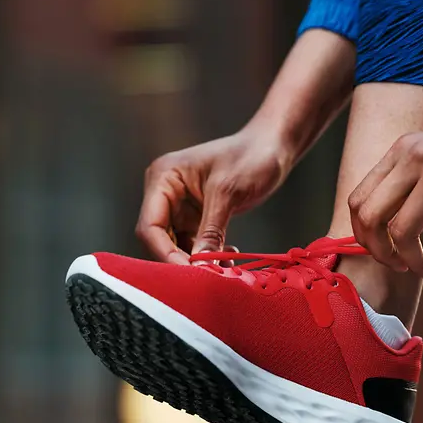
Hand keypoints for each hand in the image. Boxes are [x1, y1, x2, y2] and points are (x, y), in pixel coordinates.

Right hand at [137, 128, 292, 263]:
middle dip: (181, 260)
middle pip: (159, 239)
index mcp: (163, 178)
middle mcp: (165, 192)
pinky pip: (194, 243)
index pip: (150, 226)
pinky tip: (228, 259)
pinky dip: (208, 254)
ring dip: (198, 260)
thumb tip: (199, 266)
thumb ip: (211, 230)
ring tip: (223, 269)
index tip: (189, 273)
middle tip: (207, 276)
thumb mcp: (229, 192)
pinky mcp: (197, 216)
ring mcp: (180, 205)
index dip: (165, 253)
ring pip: (177, 245)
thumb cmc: (251, 156)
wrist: (272, 146)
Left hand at [348, 109, 422, 282]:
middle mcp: (415, 158)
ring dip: (416, 264)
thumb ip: (411, 181)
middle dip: (382, 255)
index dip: (365, 237)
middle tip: (403, 268)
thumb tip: (385, 231)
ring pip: (402, 234)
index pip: (358, 200)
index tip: (385, 253)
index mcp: (402, 150)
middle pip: (370, 219)